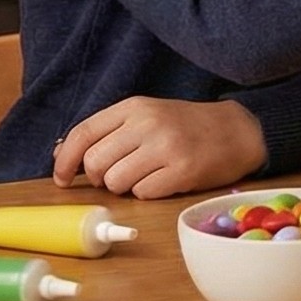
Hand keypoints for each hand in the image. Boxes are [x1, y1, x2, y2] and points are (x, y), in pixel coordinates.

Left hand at [52, 96, 264, 197]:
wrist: (238, 131)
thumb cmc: (186, 126)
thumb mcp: (147, 116)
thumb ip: (108, 131)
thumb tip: (62, 153)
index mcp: (135, 107)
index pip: (83, 133)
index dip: (65, 160)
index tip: (61, 179)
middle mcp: (148, 123)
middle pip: (95, 163)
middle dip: (100, 177)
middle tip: (119, 175)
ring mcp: (166, 147)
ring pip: (115, 181)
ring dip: (124, 186)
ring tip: (145, 175)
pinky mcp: (182, 171)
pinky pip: (142, 193)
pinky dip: (148, 192)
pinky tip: (165, 180)